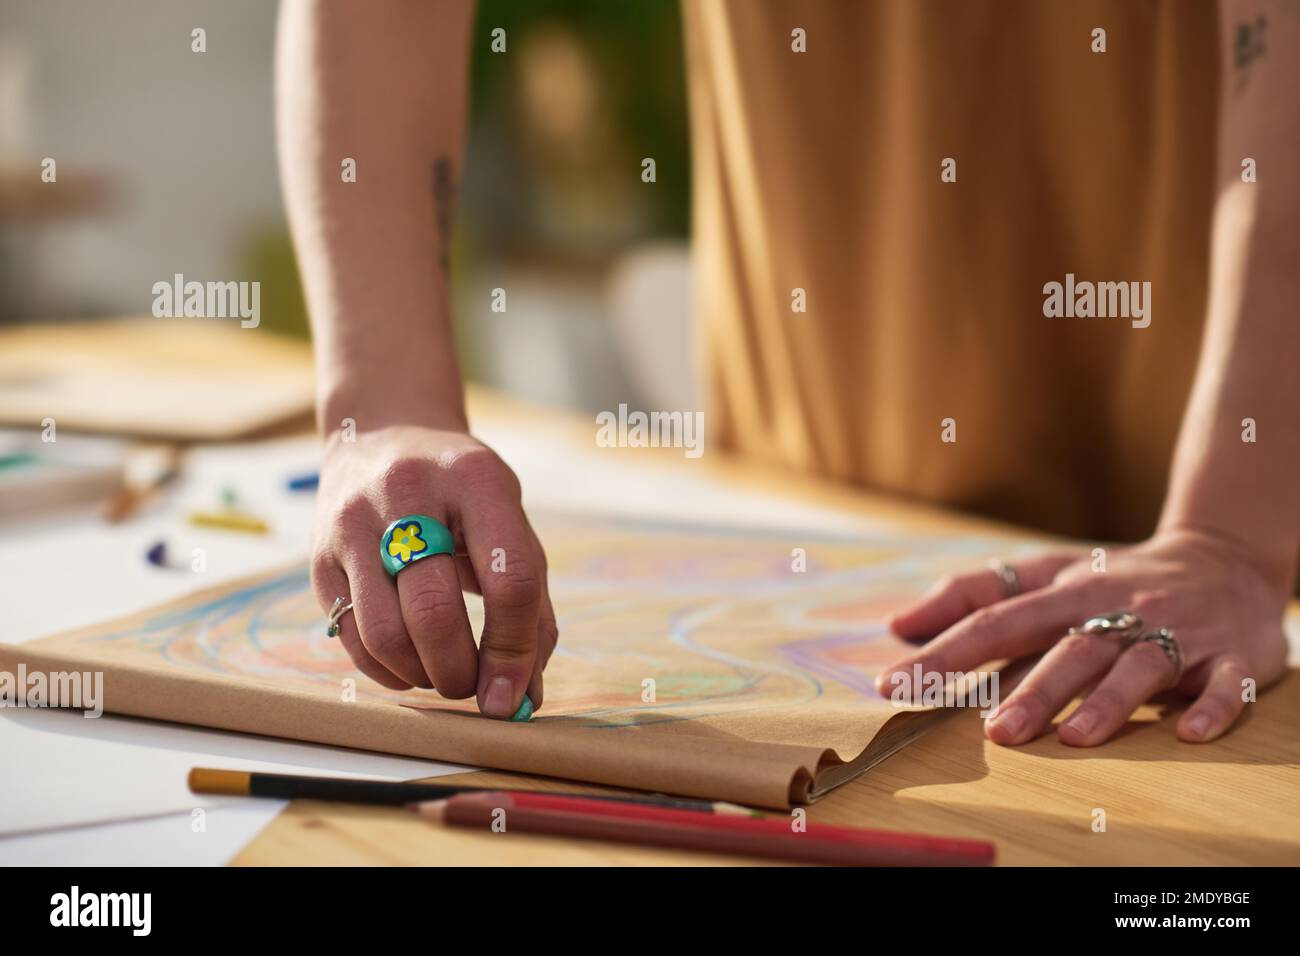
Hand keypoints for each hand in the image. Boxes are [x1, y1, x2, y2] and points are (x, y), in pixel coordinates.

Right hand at [310, 424, 556, 717]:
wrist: (383, 434)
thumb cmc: (464, 496)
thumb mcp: (509, 524)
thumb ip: (531, 605)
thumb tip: (525, 697)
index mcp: (476, 480)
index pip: (507, 578)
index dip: (514, 648)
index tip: (512, 694)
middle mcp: (409, 493)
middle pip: (435, 612)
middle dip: (460, 672)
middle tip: (474, 688)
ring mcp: (355, 522)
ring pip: (385, 633)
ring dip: (422, 676)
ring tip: (443, 675)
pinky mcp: (321, 554)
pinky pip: (351, 636)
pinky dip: (386, 671)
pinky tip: (410, 666)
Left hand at [876, 528, 1289, 745]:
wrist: (1225, 559)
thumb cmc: (1113, 578)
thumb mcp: (1045, 575)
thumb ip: (972, 594)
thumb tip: (898, 623)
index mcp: (1068, 591)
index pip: (997, 620)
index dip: (947, 652)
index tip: (895, 683)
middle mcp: (1120, 609)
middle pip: (1070, 648)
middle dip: (1033, 688)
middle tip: (994, 734)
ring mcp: (1179, 633)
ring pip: (1140, 667)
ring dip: (1108, 702)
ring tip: (1072, 738)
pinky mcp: (1233, 656)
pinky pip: (1226, 684)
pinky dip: (1211, 706)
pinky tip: (1187, 732)